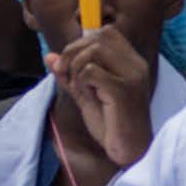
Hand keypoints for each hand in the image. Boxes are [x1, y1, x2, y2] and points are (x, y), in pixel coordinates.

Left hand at [50, 22, 158, 167]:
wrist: (128, 152)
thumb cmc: (111, 125)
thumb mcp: (85, 95)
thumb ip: (70, 74)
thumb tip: (49, 56)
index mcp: (132, 62)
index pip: (106, 32)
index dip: (81, 43)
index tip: (71, 66)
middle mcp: (136, 65)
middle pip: (97, 37)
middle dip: (72, 53)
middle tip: (67, 77)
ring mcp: (132, 76)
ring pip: (92, 51)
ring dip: (76, 69)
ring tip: (80, 90)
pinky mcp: (124, 91)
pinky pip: (90, 72)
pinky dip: (81, 84)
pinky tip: (88, 99)